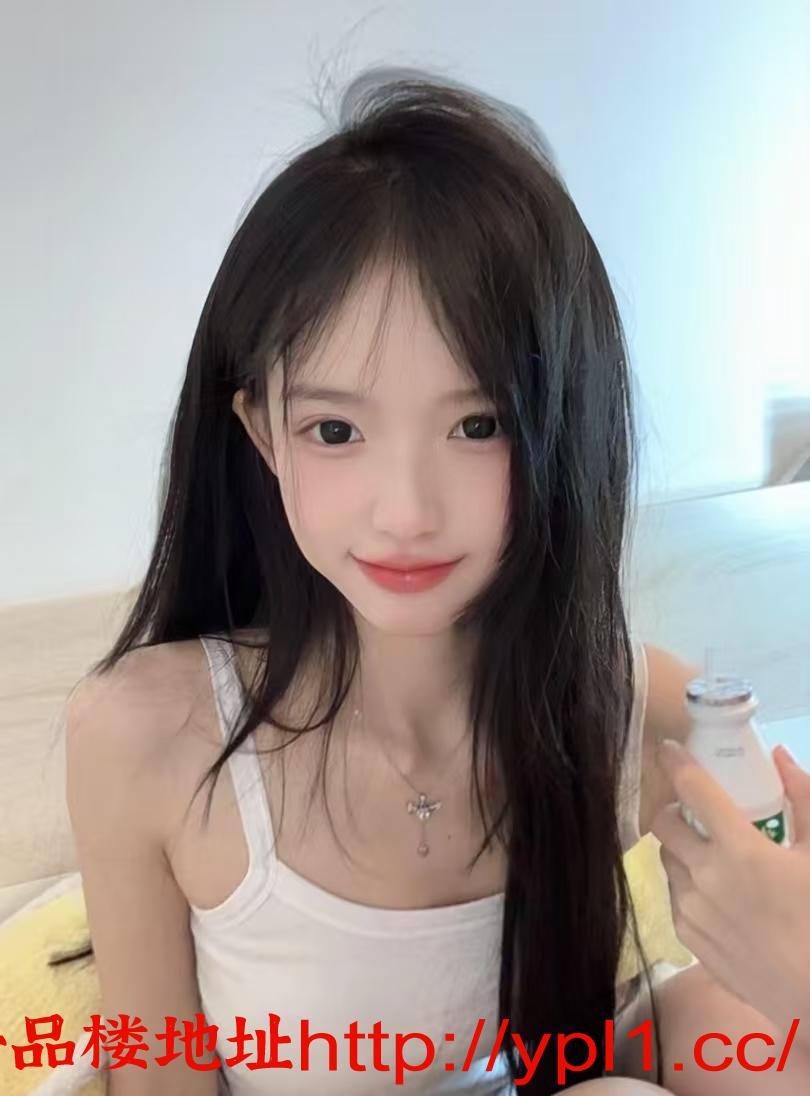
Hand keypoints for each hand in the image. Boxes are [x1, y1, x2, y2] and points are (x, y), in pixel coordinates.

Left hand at [650, 738, 809, 1047]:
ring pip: (667, 861)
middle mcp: (705, 875)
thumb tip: (779, 757)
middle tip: (694, 814)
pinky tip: (713, 894)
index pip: (693, 790)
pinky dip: (686, 886)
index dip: (676, 763)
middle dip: (673, 811)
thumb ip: (804, 800)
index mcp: (739, 848)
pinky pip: (673, 898)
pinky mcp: (688, 939)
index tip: (668, 749)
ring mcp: (692, 909)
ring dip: (680, 850)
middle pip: (663, 825)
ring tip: (708, 856)